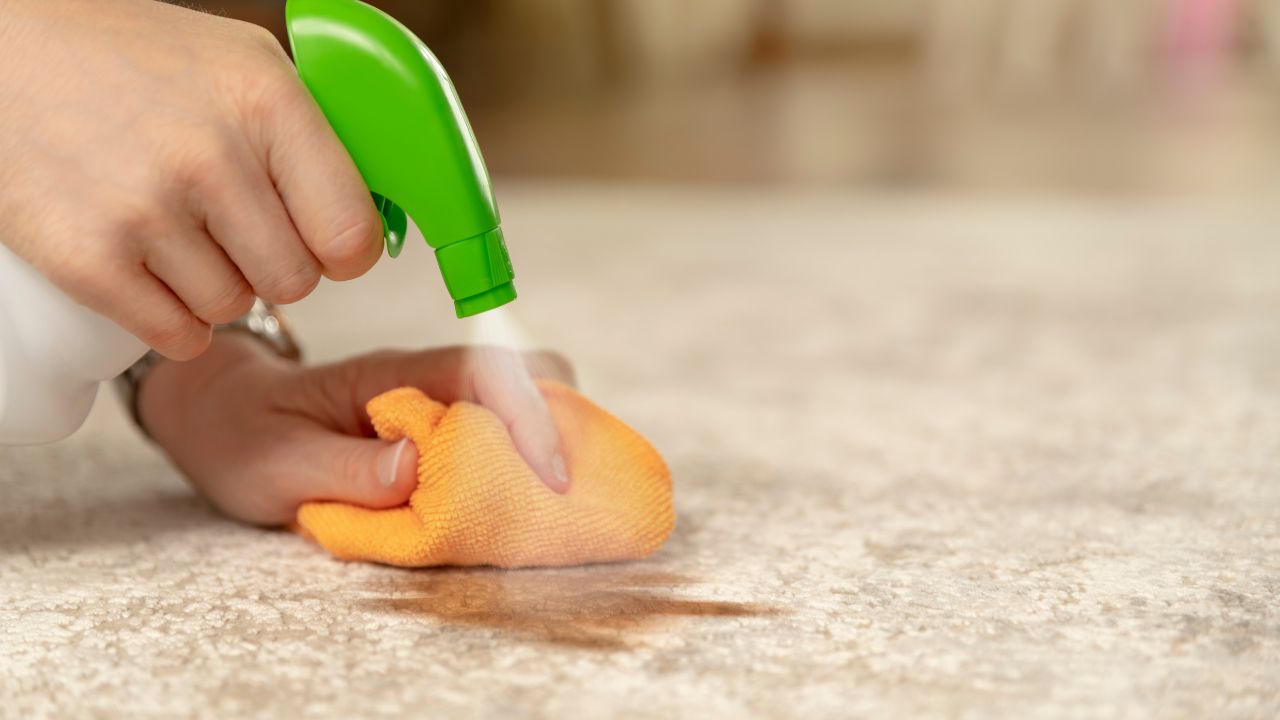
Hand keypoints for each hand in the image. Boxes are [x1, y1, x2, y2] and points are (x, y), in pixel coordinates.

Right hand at [0, 0, 381, 359]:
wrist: (6, 52)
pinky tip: (151, 269)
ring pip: (234, 308)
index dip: (342, 249)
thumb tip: (375, 219)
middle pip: (295, 281)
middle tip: (232, 226)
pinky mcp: (89, 259)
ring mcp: (145, 211)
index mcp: (266, 102)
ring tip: (176, 229)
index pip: (351, 234)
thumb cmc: (137, 60)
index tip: (322, 240)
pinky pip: (178, 336)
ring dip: (215, 286)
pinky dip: (172, 319)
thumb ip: (314, 137)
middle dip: (273, 263)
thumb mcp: (244, 65)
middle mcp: (210, 156)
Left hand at [138, 333, 575, 524]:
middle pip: (526, 375)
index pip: (482, 373)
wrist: (222, 414)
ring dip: (551, 445)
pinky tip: (522, 502)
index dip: (527, 418)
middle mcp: (425, 379)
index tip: (554, 477)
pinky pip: (501, 434)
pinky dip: (525, 464)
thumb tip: (418, 465)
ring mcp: (437, 401)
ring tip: (558, 503)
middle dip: (563, 424)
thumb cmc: (243, 435)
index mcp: (390, 376)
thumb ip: (345, 467)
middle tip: (572, 491)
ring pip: (523, 403)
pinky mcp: (440, 428)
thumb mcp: (275, 464)